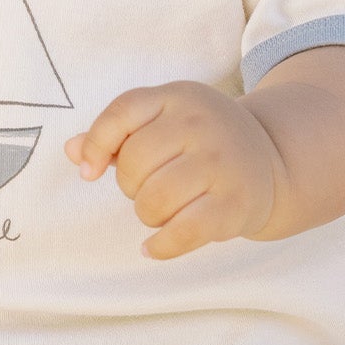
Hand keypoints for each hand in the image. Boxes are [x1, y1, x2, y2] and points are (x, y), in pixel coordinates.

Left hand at [66, 81, 282, 260]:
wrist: (272, 158)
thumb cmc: (200, 142)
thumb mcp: (162, 123)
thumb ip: (115, 134)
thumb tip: (73, 152)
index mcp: (177, 97)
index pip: (122, 112)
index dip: (97, 144)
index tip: (89, 171)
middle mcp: (201, 125)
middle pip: (134, 163)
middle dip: (130, 185)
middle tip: (148, 187)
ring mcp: (221, 163)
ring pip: (154, 200)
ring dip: (147, 214)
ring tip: (161, 209)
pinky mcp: (235, 203)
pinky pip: (183, 232)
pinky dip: (161, 246)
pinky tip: (153, 247)